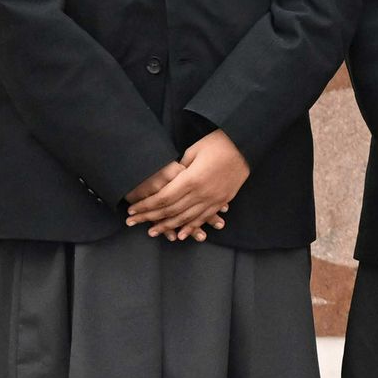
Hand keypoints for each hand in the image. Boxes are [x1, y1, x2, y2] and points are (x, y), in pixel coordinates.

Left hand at [129, 131, 248, 240]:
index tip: (132, 210)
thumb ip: (180, 169)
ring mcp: (213, 199)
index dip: (146, 206)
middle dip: (150, 218)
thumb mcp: (193, 151)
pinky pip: (204, 218)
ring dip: (167, 226)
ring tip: (152, 231)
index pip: (163, 198)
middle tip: (133, 223)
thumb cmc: (218, 142)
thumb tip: (169, 180)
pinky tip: (181, 235)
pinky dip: (191, 227)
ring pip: (186, 218)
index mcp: (191, 179)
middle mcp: (201, 193)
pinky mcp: (222, 200)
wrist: (245, 144)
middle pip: (171, 211)